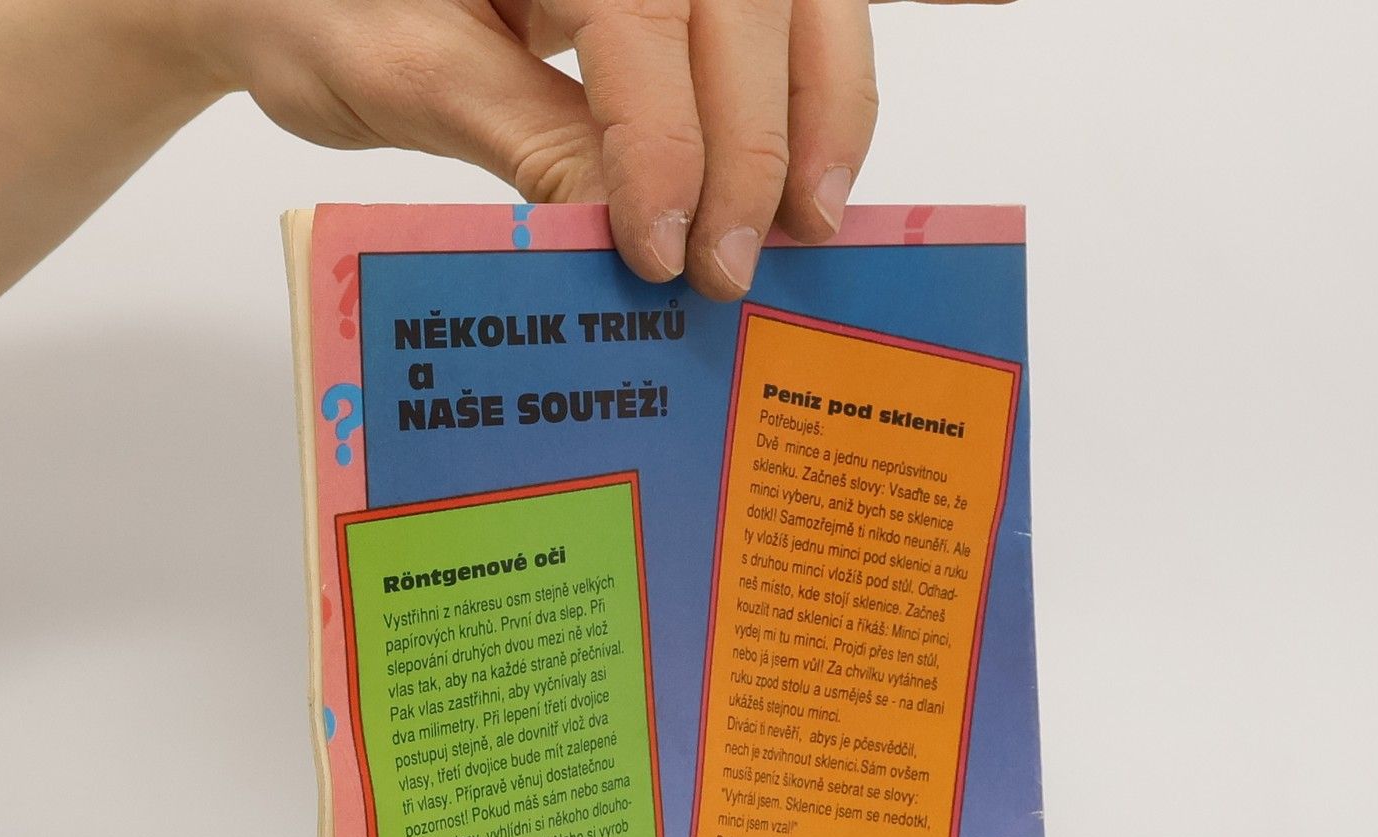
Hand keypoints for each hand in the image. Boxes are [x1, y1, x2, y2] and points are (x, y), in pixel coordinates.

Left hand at [165, 0, 995, 297]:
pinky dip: (872, 27)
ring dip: (826, 103)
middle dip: (760, 143)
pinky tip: (983, 4)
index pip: (641, 19)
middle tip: (744, 269)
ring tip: (820, 219)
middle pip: (746, 3)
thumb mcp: (393, 65)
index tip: (669, 252)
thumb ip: (513, 127)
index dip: (667, 141)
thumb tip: (614, 218)